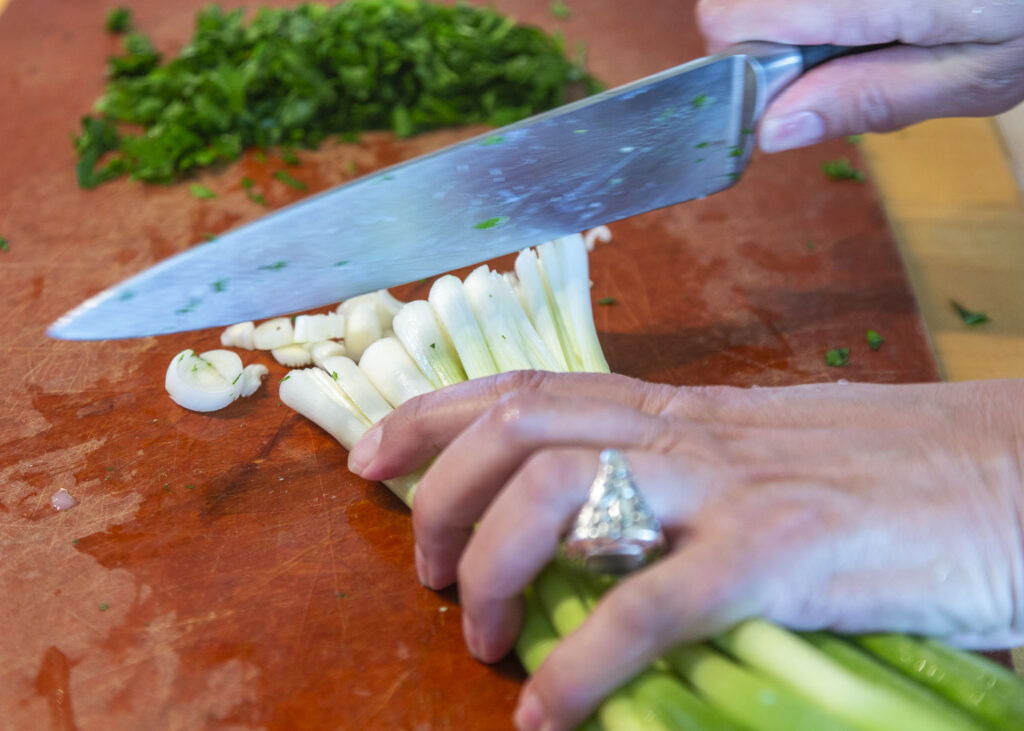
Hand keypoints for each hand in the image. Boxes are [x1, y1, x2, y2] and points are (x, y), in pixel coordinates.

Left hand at [348, 371, 1023, 730]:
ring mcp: (731, 483)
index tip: (371, 456)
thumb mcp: (762, 462)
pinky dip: (580, 662)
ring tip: (475, 637)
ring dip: (489, 568)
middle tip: (418, 569)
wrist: (1012, 478)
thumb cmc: (888, 477)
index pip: (527, 387)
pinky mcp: (782, 550)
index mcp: (679, 411)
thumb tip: (591, 536)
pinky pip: (646, 605)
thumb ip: (676, 486)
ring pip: (559, 491)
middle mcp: (688, 432)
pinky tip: (547, 710)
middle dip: (438, 496)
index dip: (432, 415)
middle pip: (517, 428)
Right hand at [697, 0, 1023, 150]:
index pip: (732, 21)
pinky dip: (820, 9)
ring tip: (871, 29)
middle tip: (841, 59)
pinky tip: (879, 15)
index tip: (790, 94)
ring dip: (798, 20)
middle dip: (768, 42)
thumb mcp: (973, 75)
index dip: (745, 69)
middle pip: (732, 4)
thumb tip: (772, 130)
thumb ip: (869, 98)